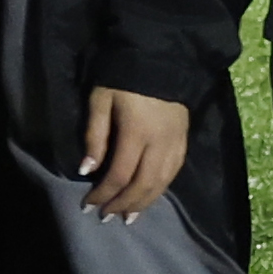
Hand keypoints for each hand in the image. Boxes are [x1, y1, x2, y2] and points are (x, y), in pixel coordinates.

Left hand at [78, 86, 190, 220]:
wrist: (161, 57)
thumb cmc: (123, 77)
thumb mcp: (100, 100)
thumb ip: (95, 136)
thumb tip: (87, 170)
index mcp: (137, 132)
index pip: (120, 174)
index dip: (103, 194)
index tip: (87, 205)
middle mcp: (160, 142)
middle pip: (144, 184)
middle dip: (124, 204)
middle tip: (107, 217)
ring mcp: (176, 141)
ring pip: (163, 181)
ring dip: (145, 202)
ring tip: (129, 217)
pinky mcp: (185, 138)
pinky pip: (175, 171)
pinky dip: (161, 188)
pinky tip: (151, 195)